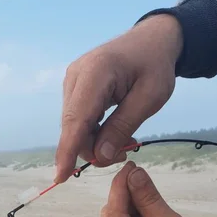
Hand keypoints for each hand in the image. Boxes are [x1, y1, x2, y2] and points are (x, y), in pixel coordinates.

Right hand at [55, 14, 182, 182]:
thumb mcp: (150, 98)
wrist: (152, 41)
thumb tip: (100, 156)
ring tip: (123, 143)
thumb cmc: (155, 66)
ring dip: (94, 142)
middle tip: (124, 154)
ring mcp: (72, 81)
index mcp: (96, 72)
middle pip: (73, 127)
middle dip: (92, 149)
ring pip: (74, 126)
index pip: (76, 119)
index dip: (68, 150)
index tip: (60, 176)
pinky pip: (78, 119)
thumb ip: (123, 126)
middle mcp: (76, 75)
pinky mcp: (75, 88)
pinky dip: (93, 132)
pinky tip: (112, 132)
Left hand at [101, 162, 216, 216]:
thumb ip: (150, 201)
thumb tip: (134, 174)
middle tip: (142, 176)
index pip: (113, 215)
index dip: (119, 188)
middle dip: (125, 195)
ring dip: (132, 203)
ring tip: (153, 199)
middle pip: (111, 216)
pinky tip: (151, 209)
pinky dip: (136, 212)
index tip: (130, 166)